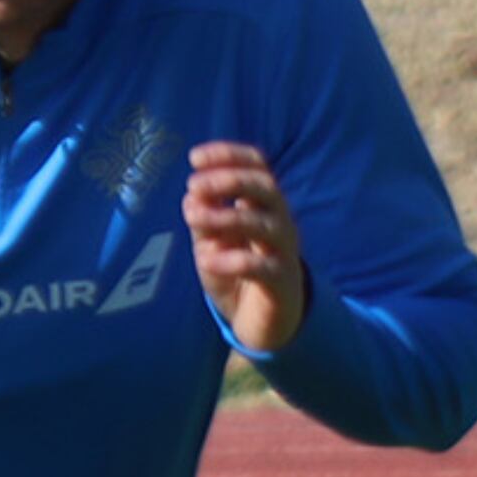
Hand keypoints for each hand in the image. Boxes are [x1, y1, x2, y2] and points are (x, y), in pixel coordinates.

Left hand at [183, 143, 305, 350]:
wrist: (262, 321)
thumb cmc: (236, 272)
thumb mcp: (211, 241)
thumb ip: (203, 218)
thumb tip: (192, 196)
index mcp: (263, 205)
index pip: (257, 166)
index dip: (229, 155)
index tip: (195, 158)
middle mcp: (279, 221)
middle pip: (266, 187)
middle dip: (230, 179)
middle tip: (194, 184)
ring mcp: (284, 251)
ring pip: (266, 223)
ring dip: (227, 216)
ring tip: (192, 217)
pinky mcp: (282, 282)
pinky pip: (262, 266)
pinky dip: (232, 260)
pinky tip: (206, 259)